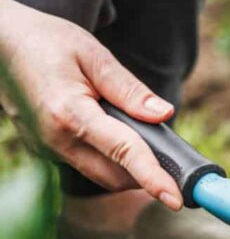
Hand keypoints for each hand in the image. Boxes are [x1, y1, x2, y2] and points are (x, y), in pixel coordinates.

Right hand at [0, 0, 182, 210]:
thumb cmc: (47, 41)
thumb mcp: (94, 55)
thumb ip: (129, 89)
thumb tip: (165, 114)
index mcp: (70, 114)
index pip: (122, 152)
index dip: (153, 177)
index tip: (175, 197)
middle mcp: (55, 140)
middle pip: (113, 175)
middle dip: (147, 176)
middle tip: (177, 163)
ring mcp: (46, 148)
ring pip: (99, 172)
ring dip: (128, 167)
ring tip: (151, 142)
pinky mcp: (44, 148)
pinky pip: (84, 161)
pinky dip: (109, 156)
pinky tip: (120, 131)